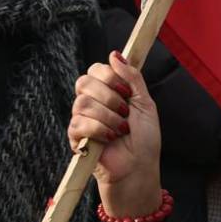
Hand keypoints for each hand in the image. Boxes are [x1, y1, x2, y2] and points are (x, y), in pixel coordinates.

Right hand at [71, 52, 163, 221]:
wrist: (139, 167)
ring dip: (108, 115)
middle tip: (125, 111)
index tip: (126, 91)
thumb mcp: (145, 102)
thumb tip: (115, 54)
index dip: (109, 76)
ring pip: (82, 102)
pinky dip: (99, 129)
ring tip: (122, 129)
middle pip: (84, 82)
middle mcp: (91, 102)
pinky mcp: (75, 138)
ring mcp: (82, 119)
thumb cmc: (144, 138)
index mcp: (107, 91)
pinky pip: (79, 123)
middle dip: (109, 95)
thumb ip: (132, 78)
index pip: (95, 69)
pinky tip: (111, 137)